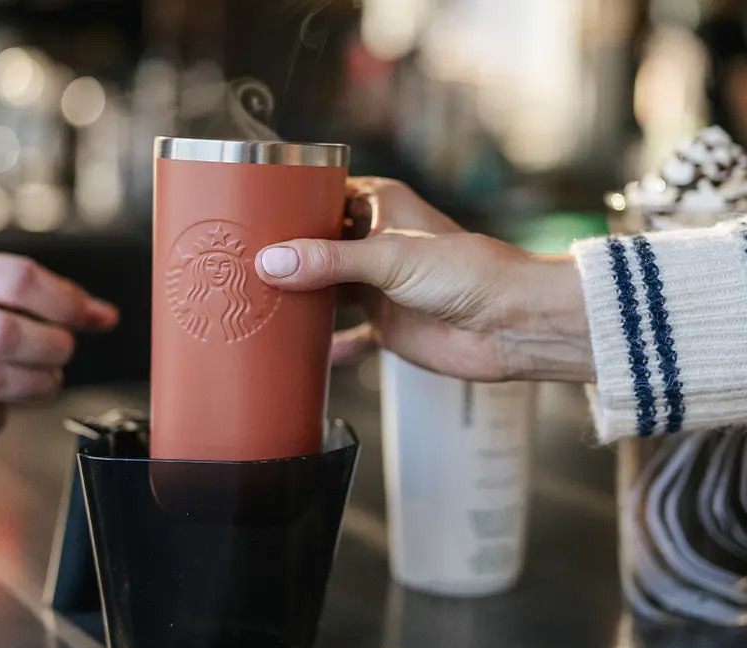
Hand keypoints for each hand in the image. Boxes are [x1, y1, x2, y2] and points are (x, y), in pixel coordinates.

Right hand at [255, 178, 592, 382]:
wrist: (512, 325)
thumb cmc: (470, 273)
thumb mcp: (391, 259)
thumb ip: (330, 261)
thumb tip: (270, 262)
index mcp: (380, 205)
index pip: (320, 195)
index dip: (286, 204)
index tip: (245, 213)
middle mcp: (376, 242)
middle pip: (315, 244)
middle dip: (282, 255)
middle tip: (235, 262)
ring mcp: (380, 285)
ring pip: (325, 288)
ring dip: (297, 298)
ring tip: (252, 303)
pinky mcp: (387, 325)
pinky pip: (347, 336)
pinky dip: (326, 344)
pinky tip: (297, 353)